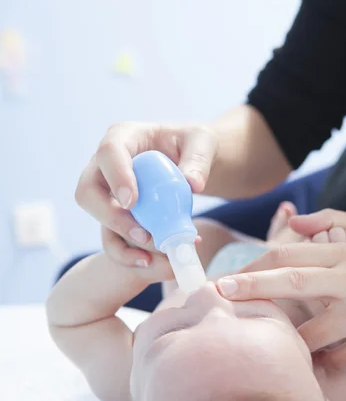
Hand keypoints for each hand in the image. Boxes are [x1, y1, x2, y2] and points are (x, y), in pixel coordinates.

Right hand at [76, 122, 217, 267]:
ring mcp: (107, 194)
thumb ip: (199, 159)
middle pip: (87, 192)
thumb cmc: (191, 145)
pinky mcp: (116, 217)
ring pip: (97, 220)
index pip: (108, 152)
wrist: (189, 163)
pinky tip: (150, 262)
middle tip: (142, 234)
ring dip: (121, 241)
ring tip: (151, 254)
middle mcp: (106, 166)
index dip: (116, 177)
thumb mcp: (203, 142)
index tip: (132, 202)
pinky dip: (129, 255)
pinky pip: (113, 239)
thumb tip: (193, 184)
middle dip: (110, 217)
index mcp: (124, 137)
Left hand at [217, 209, 345, 371]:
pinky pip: (343, 358)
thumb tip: (291, 219)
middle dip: (252, 289)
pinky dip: (326, 362)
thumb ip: (331, 222)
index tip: (227, 279)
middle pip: (293, 282)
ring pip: (314, 332)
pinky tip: (317, 364)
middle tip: (220, 296)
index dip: (254, 266)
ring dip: (290, 342)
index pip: (290, 255)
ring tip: (270, 348)